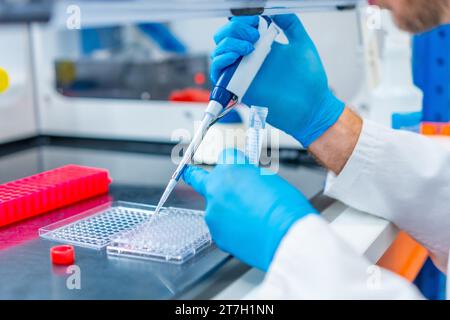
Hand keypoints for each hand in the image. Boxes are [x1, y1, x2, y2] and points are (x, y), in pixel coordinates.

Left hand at [183, 149, 316, 270]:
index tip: (233, 164)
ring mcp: (213, 213)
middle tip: (190, 173)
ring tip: (249, 218)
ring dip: (225, 209)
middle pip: (199, 177)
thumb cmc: (285, 208)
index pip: (225, 156)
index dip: (233, 161)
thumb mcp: (269, 179)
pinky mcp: (216, 234)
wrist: (286, 238)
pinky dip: (231, 227)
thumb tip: (246, 180)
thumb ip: (250, 176)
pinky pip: (220, 226)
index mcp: (231, 169)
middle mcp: (216, 188)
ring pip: (214, 206)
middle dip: (194, 174)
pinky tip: (248, 230)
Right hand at [211, 14, 344, 146]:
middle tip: (253, 35)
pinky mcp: (240, 88)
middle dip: (234, 29)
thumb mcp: (302, 44)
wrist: (311, 107)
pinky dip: (221, 61)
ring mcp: (244, 73)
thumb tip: (273, 9)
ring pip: (219, 52)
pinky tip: (236, 57)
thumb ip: (290, 24)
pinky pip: (219, 74)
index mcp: (263, 46)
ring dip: (229, 43)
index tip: (256, 20)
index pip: (240, 28)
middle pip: (225, 37)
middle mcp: (250, 59)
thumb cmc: (310, 81)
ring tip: (249, 47)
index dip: (243, 20)